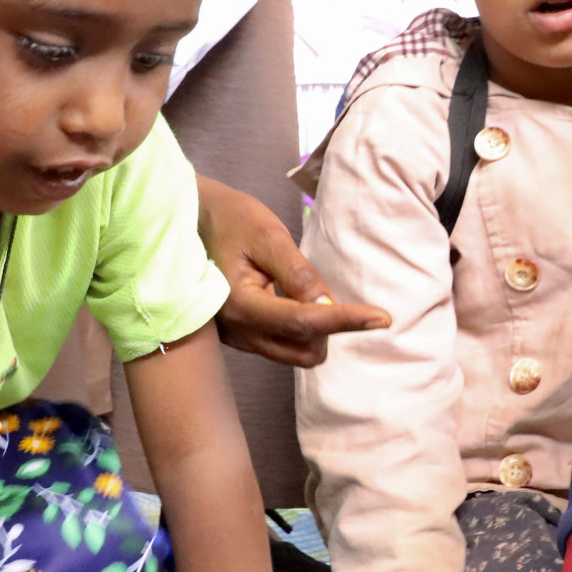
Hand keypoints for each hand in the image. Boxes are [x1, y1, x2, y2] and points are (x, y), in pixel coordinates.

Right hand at [198, 176, 388, 366]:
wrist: (189, 221)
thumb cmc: (230, 219)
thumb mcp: (268, 236)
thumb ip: (299, 274)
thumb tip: (329, 306)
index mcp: (240, 305)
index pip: (305, 322)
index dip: (346, 320)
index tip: (382, 318)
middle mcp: (237, 332)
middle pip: (304, 350)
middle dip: (328, 328)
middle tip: (328, 289)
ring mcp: (237, 338)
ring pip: (295, 352)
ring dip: (315, 330)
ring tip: (302, 288)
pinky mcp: (241, 335)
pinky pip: (282, 344)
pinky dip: (301, 328)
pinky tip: (293, 297)